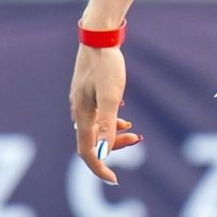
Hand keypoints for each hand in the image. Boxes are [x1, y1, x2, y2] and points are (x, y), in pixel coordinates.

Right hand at [70, 44, 143, 186]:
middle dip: (114, 147)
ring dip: (113, 134)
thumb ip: (107, 125)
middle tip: (138, 140)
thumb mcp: (111, 96)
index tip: (114, 180)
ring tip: (133, 130)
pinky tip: (122, 112)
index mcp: (82, 115)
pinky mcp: (87, 91)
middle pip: (92, 141)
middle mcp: (78, 111)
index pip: (87, 152)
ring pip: (95, 128)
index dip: (99, 168)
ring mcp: (81, 101)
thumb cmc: (106, 65)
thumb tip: (103, 153)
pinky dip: (110, 120)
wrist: (98, 36)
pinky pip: (96, 115)